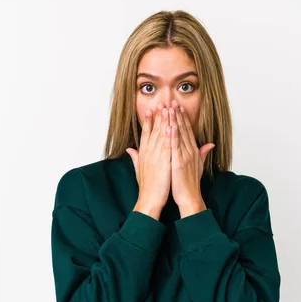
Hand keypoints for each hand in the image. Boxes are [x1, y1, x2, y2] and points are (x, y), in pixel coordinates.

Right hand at [126, 104, 171, 218]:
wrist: (150, 199)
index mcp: (143, 153)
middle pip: (153, 130)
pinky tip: (171, 125)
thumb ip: (135, 157)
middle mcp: (148, 152)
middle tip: (161, 102)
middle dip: (158, 115)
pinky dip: (169, 135)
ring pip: (160, 134)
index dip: (148, 121)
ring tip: (167, 108)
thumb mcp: (139, 169)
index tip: (151, 109)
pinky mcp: (163, 162)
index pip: (146, 133)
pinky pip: (167, 145)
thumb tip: (129, 149)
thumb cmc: (147, 186)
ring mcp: (155, 156)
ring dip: (164, 120)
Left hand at [169, 100, 214, 216]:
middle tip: (172, 101)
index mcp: (193, 151)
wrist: (190, 197)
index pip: (187, 130)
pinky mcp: (178, 162)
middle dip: (177, 114)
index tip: (177, 106)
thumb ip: (203, 153)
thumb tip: (210, 144)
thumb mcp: (199, 165)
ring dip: (174, 120)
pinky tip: (169, 125)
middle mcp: (190, 151)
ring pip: (179, 134)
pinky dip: (172, 135)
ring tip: (169, 107)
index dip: (182, 118)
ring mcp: (185, 156)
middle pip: (183, 129)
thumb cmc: (190, 183)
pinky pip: (175, 146)